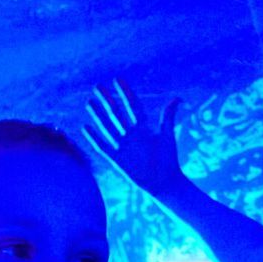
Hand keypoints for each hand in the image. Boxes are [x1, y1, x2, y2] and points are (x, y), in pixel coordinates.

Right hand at [82, 78, 189, 199]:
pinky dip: (93, 138)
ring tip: (89, 102)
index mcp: (144, 128)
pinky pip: (102, 146)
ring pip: (107, 127)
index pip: (132, 106)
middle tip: (98, 86)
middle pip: (117, 113)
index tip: (118, 79)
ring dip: (98, 115)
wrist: (164, 182)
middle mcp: (131, 135)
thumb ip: (167, 116)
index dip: (126, 92)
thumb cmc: (168, 159)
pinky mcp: (117, 159)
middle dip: (107, 99)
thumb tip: (177, 97)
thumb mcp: (167, 135)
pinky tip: (85, 127)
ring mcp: (123, 146)